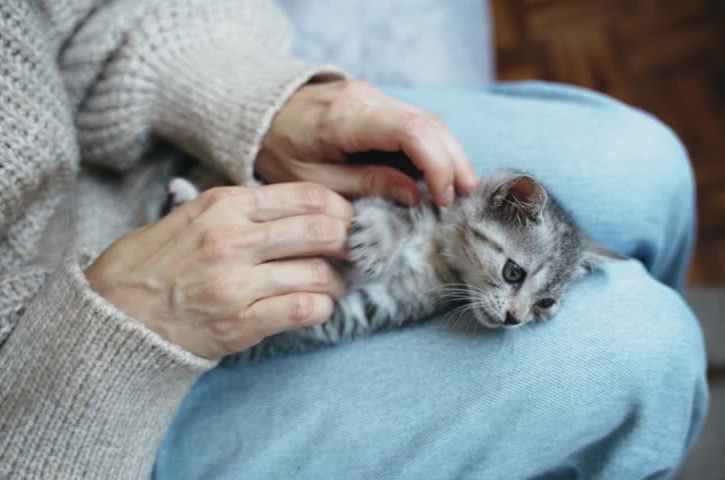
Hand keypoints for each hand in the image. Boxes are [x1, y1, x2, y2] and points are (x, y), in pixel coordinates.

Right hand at [85, 183, 352, 358]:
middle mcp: (233, 240)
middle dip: (349, 243)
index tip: (348, 220)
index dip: (340, 208)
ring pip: (319, 273)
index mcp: (224, 206)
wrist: (113, 316)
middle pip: (322, 230)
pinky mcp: (239, 323)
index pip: (307, 196)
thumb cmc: (153, 264)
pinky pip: (303, 310)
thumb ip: (241, 209)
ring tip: (334, 284)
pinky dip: (321, 308)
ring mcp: (236, 284)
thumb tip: (300, 209)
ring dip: (338, 281)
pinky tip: (316, 306)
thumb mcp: (191, 216)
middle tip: (354, 252)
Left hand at [257, 80, 477, 206]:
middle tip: (466, 197)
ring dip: (448, 155)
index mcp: (347, 118)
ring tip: (459, 190)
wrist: (259, 114)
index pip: (410, 131)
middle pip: (428, 123)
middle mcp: (366, 98)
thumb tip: (413, 195)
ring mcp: (373, 96)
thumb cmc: (280, 149)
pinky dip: (432, 149)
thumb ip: (364, 185)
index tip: (443, 197)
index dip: (436, 164)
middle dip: (453, 161)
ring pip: (428, 120)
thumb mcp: (314, 180)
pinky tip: (438, 175)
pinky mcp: (376, 103)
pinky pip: (414, 123)